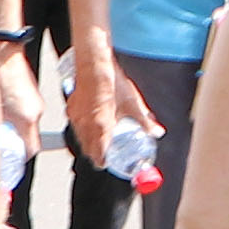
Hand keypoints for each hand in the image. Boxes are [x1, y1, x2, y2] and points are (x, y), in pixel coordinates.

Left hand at [0, 37, 43, 152]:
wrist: (2, 48)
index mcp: (27, 117)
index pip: (32, 149)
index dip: (20, 158)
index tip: (9, 160)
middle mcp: (35, 110)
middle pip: (30, 137)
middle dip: (16, 144)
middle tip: (1, 145)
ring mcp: (34, 99)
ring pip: (27, 122)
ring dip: (15, 127)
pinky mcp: (30, 89)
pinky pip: (26, 108)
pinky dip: (16, 113)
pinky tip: (1, 107)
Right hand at [67, 49, 151, 167]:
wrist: (95, 65)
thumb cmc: (112, 83)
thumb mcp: (133, 104)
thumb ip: (144, 121)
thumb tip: (156, 132)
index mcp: (101, 128)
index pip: (98, 154)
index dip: (102, 161)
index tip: (106, 163)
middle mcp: (86, 125)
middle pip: (87, 148)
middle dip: (95, 153)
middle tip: (103, 155)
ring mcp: (77, 117)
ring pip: (80, 137)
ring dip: (88, 142)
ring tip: (97, 140)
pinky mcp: (72, 107)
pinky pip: (76, 124)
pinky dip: (82, 128)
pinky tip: (89, 123)